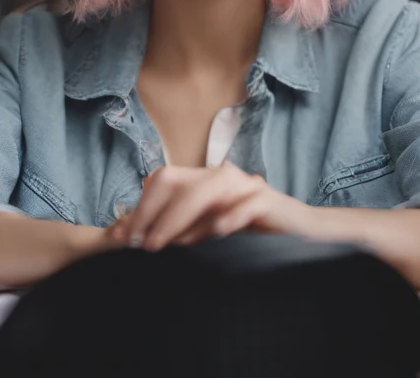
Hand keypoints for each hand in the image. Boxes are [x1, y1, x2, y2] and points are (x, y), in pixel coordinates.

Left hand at [105, 163, 311, 250]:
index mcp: (202, 179)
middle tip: (139, 243)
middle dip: (152, 212)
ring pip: (206, 189)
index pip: (161, 182)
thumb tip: (127, 232)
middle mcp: (219, 176)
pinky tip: (218, 231)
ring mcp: (244, 186)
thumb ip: (173, 227)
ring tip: (161, 243)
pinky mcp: (268, 201)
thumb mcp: (203, 229)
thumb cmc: (247, 231)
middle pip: (176, 180)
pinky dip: (231, 216)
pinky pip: (247, 203)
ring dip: (179, 217)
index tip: (122, 236)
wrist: (298, 232)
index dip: (139, 207)